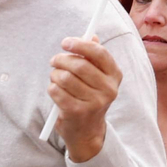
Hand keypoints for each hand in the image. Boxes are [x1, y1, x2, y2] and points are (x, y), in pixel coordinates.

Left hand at [48, 37, 121, 162]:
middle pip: (79, 64)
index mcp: (114, 76)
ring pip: (64, 77)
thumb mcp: (97, 77)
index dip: (80, 44)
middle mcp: (108, 89)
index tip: (65, 42)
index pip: (99, 53)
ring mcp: (95, 102)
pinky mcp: (78, 112)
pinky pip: (56, 91)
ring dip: (54, 75)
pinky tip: (56, 92)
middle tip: (54, 61)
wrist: (87, 130)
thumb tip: (92, 36)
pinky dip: (52, 88)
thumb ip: (94, 57)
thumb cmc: (89, 97)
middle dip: (61, 60)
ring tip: (56, 78)